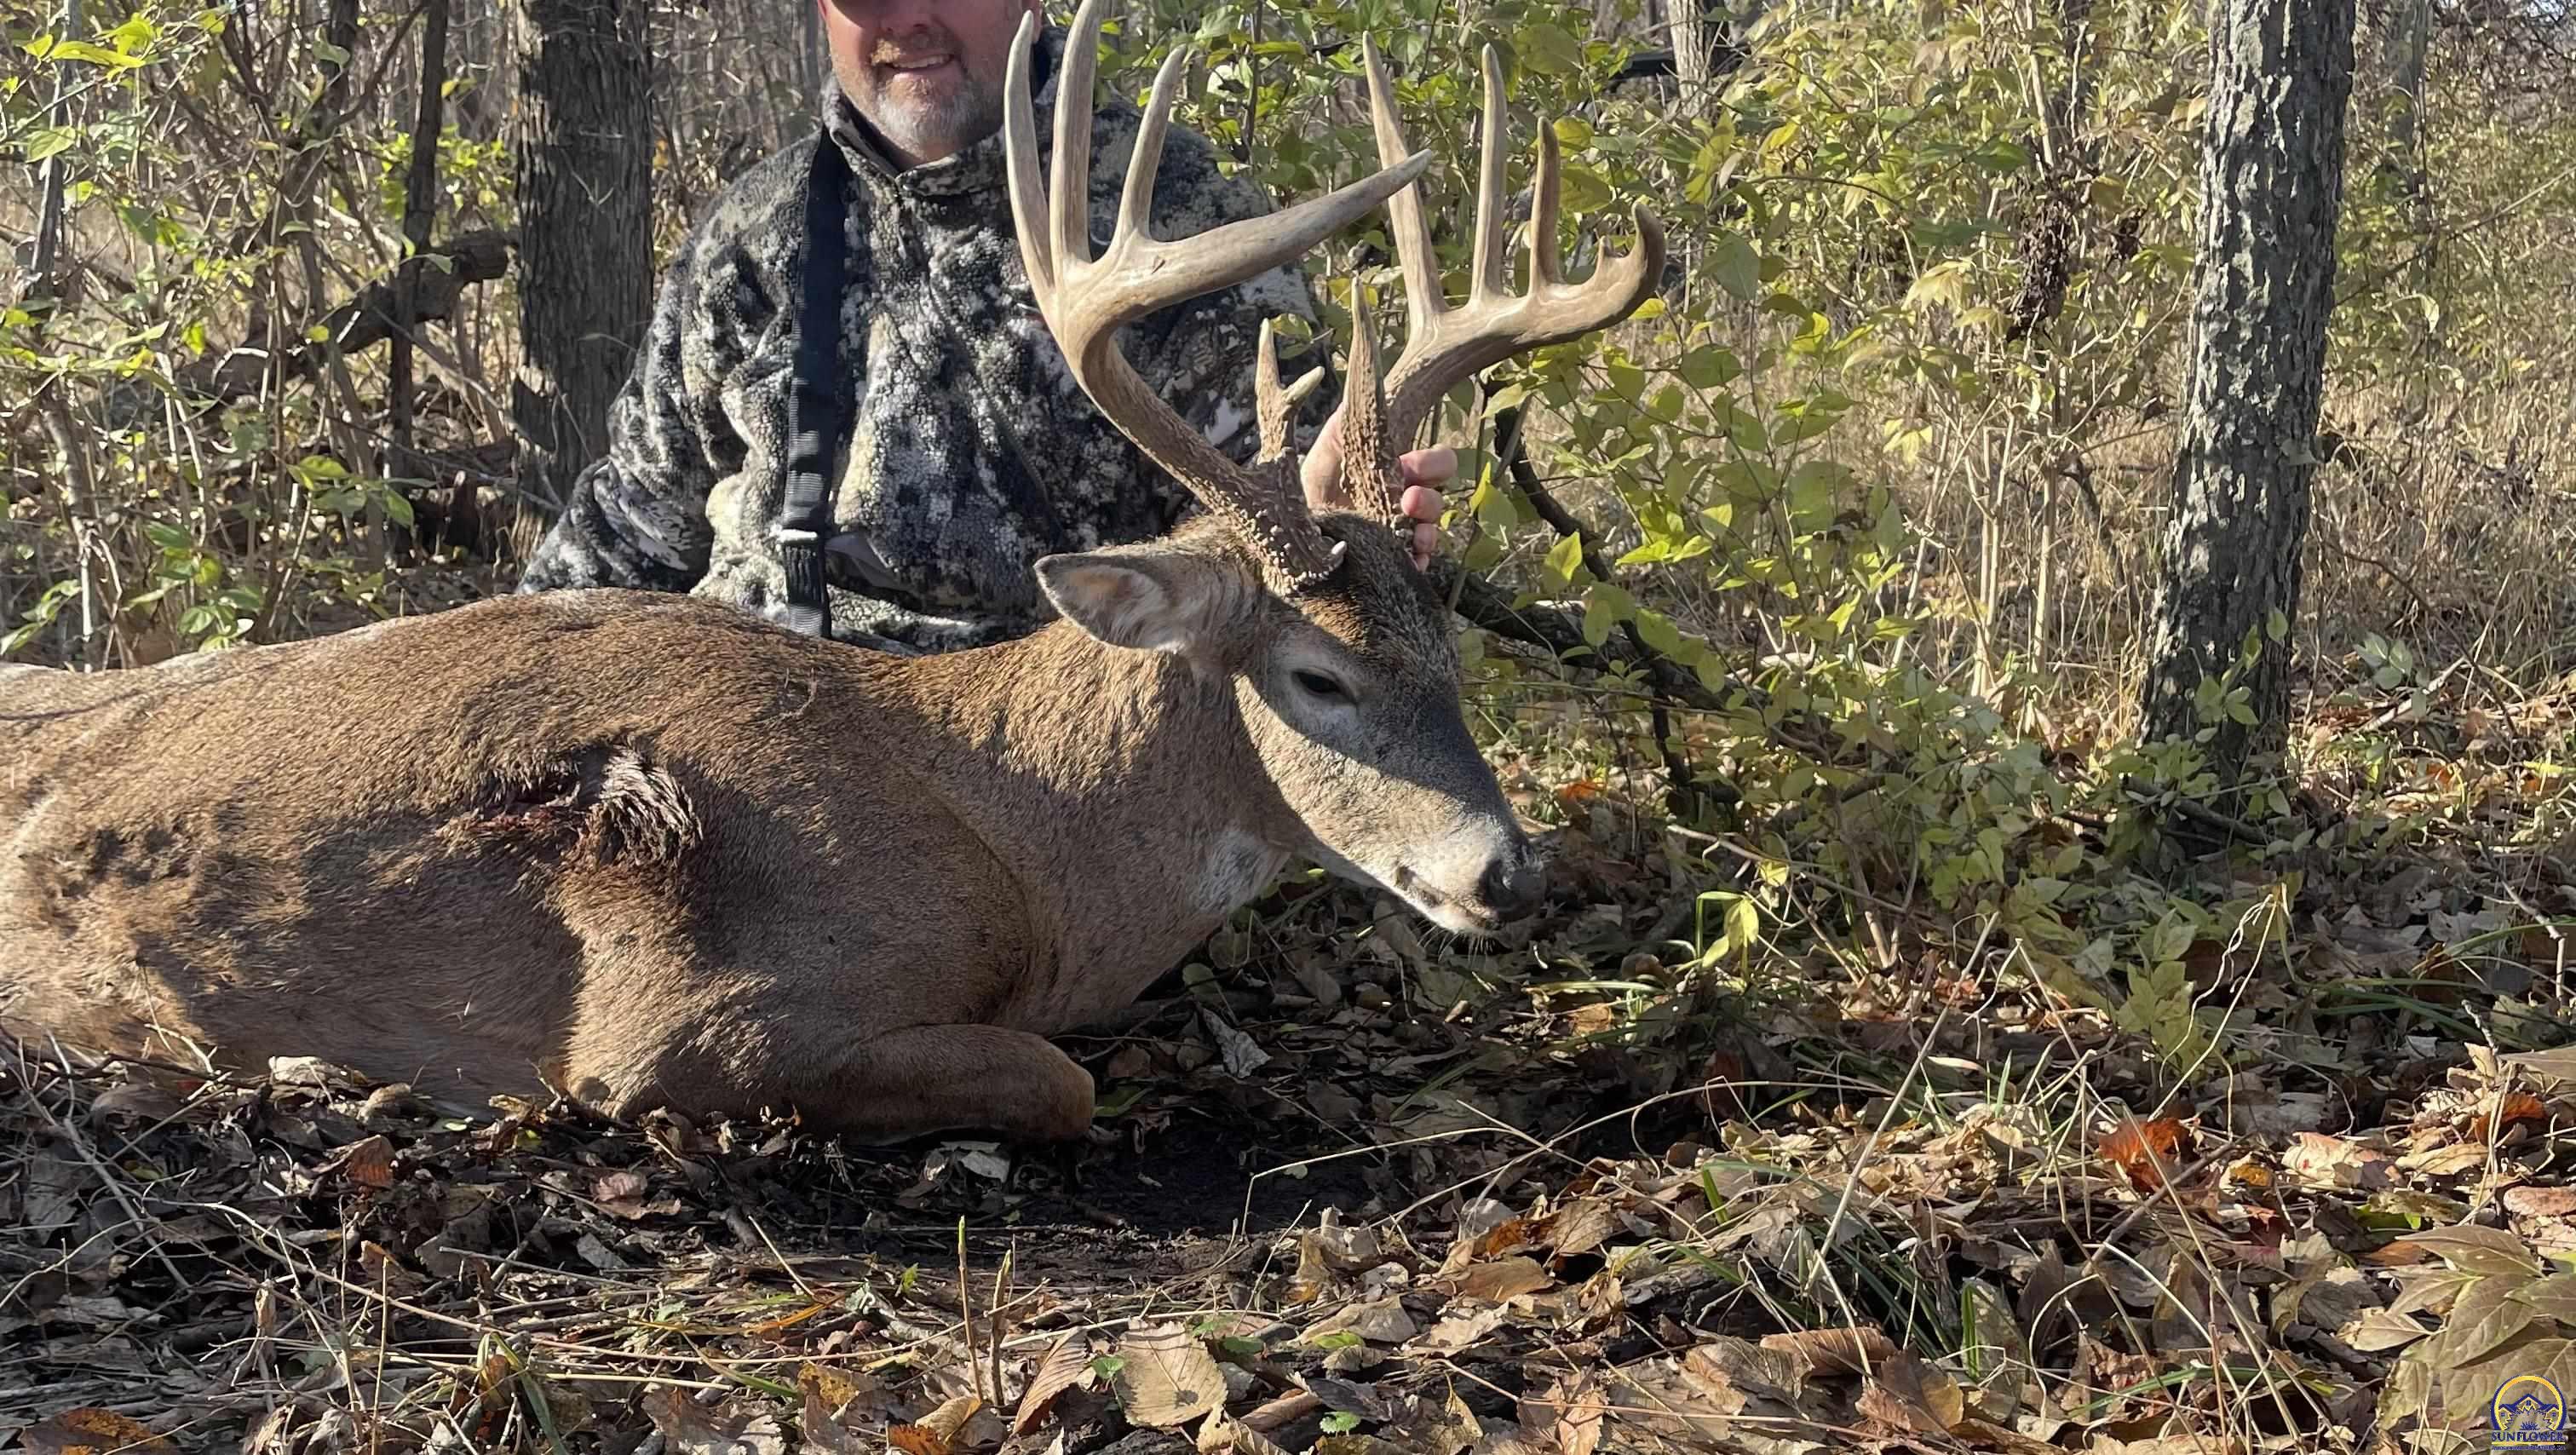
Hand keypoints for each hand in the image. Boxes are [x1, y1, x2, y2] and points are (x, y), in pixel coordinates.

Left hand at [1300, 402, 1456, 572]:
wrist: (1290, 520)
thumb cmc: (1317, 477)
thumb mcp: (1332, 442)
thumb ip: (1353, 416)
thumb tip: (1367, 376)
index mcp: (1401, 471)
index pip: (1438, 464)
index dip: (1431, 464)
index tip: (1408, 465)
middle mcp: (1406, 502)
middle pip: (1437, 500)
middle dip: (1428, 501)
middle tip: (1408, 502)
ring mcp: (1400, 534)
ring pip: (1429, 535)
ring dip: (1426, 536)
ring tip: (1413, 540)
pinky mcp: (1391, 561)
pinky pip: (1415, 565)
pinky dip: (1416, 565)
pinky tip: (1409, 563)